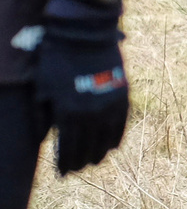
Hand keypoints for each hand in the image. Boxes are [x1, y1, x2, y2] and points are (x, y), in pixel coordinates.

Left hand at [31, 10, 127, 175]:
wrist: (84, 35)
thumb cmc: (56, 60)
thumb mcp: (42, 89)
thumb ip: (41, 117)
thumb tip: (43, 139)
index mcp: (68, 113)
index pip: (68, 148)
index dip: (65, 163)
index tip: (62, 174)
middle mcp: (92, 113)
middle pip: (88, 146)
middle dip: (81, 161)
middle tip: (77, 170)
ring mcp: (109, 104)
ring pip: (107, 138)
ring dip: (100, 153)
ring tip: (94, 162)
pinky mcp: (122, 94)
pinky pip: (121, 123)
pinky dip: (117, 137)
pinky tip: (112, 146)